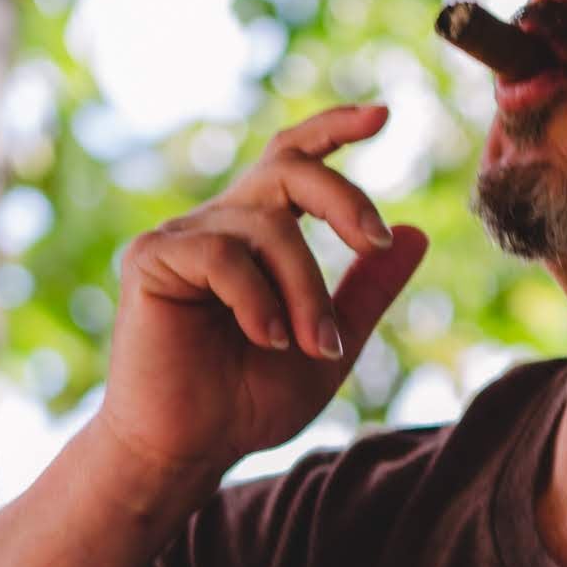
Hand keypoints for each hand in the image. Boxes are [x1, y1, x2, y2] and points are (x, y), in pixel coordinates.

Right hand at [92, 103, 428, 480]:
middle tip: (375, 239)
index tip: (384, 117)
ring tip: (313, 346)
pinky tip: (267, 339)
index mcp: (258, 234)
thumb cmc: (248, 401)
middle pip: (289, 169)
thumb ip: (368, 291)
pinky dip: (259, 300)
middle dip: (343, 198)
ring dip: (307, 290)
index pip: (294, 159)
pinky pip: (224, 255)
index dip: (334, 129)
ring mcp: (182, 237)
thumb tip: (415, 235)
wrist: (190, 449)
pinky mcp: (151, 259)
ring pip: (269, 228)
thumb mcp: (331, 345)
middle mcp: (220, 223)